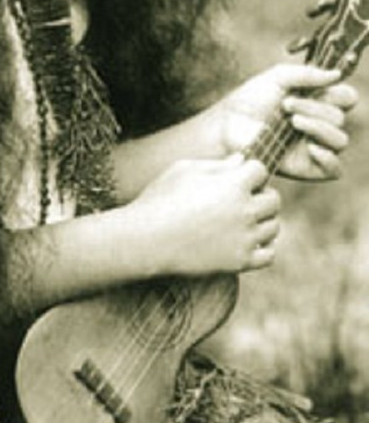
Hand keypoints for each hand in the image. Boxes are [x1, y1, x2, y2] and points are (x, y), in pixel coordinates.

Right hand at [135, 156, 280, 275]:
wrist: (148, 239)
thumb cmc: (161, 198)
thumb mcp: (184, 170)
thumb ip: (216, 165)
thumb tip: (240, 161)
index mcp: (233, 184)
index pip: (261, 170)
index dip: (249, 170)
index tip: (237, 175)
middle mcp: (245, 211)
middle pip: (274, 199)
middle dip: (261, 194)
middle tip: (241, 198)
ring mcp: (245, 238)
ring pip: (274, 226)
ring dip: (263, 220)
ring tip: (243, 219)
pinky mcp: (240, 261)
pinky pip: (269, 254)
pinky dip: (264, 246)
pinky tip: (248, 240)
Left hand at [214, 64, 355, 180]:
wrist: (229, 124)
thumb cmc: (251, 100)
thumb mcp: (277, 77)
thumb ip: (306, 74)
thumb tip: (336, 75)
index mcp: (317, 102)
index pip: (346, 98)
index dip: (338, 93)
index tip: (316, 88)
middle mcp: (320, 125)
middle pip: (340, 118)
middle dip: (314, 108)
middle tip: (286, 105)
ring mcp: (315, 146)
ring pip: (340, 140)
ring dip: (319, 127)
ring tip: (293, 122)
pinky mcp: (307, 167)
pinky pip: (334, 169)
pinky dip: (328, 157)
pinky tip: (310, 147)